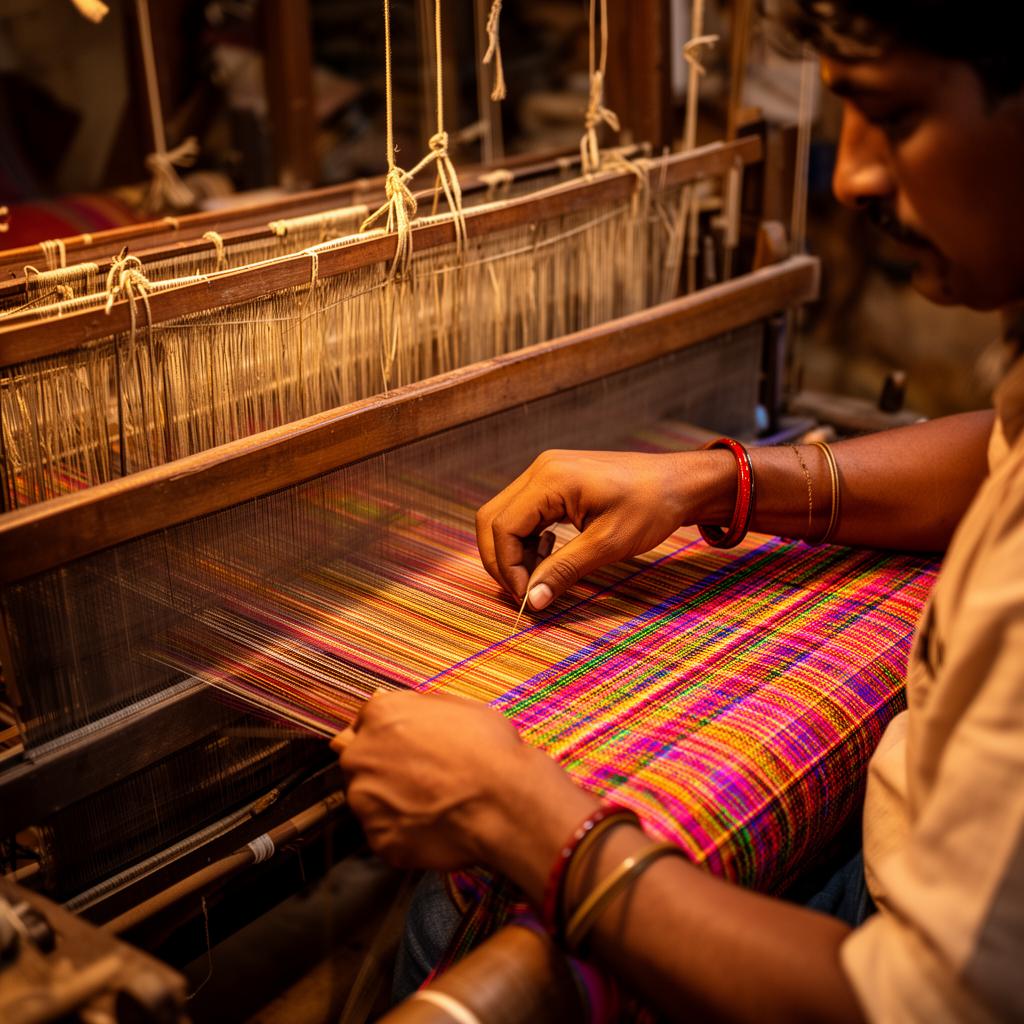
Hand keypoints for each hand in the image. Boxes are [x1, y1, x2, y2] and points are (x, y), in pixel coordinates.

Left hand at [333, 691, 598, 895]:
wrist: (506, 801)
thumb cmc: (490, 750)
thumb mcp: (456, 706)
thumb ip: (413, 706)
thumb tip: (388, 700)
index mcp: (380, 716)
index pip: (364, 723)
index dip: (389, 737)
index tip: (407, 750)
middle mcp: (362, 755)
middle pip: (360, 762)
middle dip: (382, 769)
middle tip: (422, 778)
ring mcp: (366, 801)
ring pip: (370, 801)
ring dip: (392, 803)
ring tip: (434, 803)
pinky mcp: (379, 840)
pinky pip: (386, 835)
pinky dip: (405, 834)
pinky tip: (436, 825)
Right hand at [476, 449, 732, 609]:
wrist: (679, 482)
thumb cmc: (650, 507)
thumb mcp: (607, 544)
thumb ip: (563, 571)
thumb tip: (531, 601)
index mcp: (549, 479)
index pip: (503, 526)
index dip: (507, 567)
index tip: (527, 598)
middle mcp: (540, 469)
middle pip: (493, 519)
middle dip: (502, 561)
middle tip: (524, 592)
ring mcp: (545, 471)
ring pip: (504, 517)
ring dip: (513, 551)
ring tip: (540, 575)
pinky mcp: (553, 479)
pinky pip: (523, 512)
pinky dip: (526, 539)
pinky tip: (549, 553)